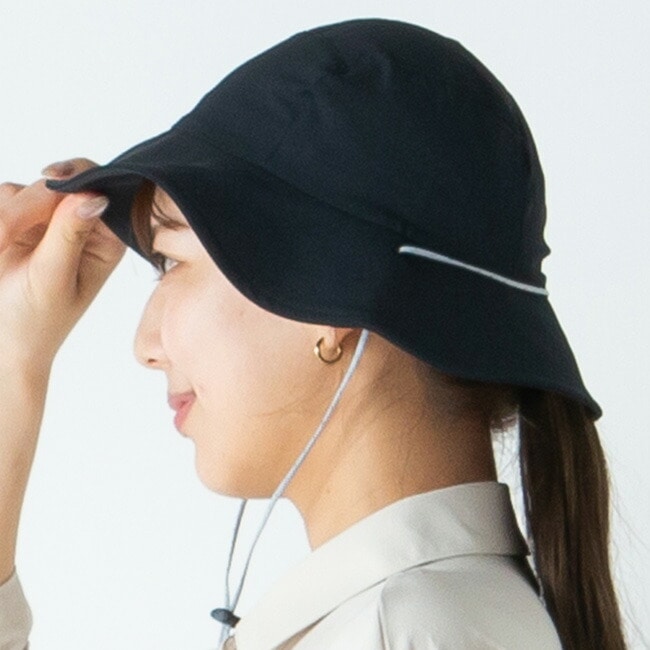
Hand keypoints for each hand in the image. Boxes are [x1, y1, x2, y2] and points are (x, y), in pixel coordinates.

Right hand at [0, 158, 125, 370]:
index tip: (52, 178)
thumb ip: (69, 234)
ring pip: (21, 190)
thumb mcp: (52, 278)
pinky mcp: (16, 222)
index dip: (79, 176)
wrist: (0, 342)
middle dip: (25, 210)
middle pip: (56, 186)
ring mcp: (46, 223)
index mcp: (105, 241)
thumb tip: (94, 196)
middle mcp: (80, 227)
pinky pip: (1, 199)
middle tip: (3, 240)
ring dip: (5, 217)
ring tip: (0, 251)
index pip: (103, 191)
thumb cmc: (33, 320)